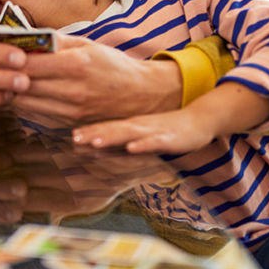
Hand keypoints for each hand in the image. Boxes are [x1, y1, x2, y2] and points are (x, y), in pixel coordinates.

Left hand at [14, 35, 182, 122]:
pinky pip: (36, 116)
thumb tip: (26, 36)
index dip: (8, 59)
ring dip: (11, 92)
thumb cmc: (114, 65)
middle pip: (23, 86)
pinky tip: (21, 93)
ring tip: (3, 79)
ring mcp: (72, 111)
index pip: (29, 64)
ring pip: (25, 104)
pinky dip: (25, 104)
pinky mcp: (71, 124)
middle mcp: (73, 91)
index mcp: (77, 65)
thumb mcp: (88, 45)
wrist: (143, 95)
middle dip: (5, 76)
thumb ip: (56, 41)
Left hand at [72, 109, 217, 155]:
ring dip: (112, 137)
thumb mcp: (140, 132)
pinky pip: (154, 142)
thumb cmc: (166, 129)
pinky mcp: (169, 139)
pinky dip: (142, 145)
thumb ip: (121, 136)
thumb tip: (95, 144)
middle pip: (112, 129)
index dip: (88, 131)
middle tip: (75, 138)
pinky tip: (132, 148)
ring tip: (95, 141)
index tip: (70, 136)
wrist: (198, 120)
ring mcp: (153, 131)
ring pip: (129, 133)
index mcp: (129, 124)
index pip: (105, 127)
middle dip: (93, 134)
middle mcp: (137, 125)